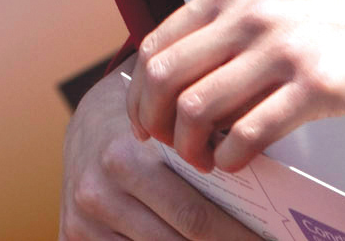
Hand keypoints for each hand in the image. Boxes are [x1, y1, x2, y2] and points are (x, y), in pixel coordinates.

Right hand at [61, 59, 264, 240]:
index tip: (270, 239)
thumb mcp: (169, 116)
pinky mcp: (74, 236)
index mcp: (126, 158)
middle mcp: (99, 192)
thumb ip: (204, 144)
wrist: (87, 122)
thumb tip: (262, 181)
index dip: (237, 236)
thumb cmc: (145, 118)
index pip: (194, 216)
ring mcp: (84, 220)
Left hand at [127, 0, 344, 173]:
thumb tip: (188, 72)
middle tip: (166, 149)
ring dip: (191, 149)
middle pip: (164, 78)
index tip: (145, 120)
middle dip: (154, 124)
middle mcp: (248, 13)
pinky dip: (232, 158)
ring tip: (206, 162)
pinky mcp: (316, 86)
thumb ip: (233, 23)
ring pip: (197, 108)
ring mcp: (281, 48)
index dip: (140, 91)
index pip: (157, 44)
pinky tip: (238, 164)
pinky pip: (249, 132)